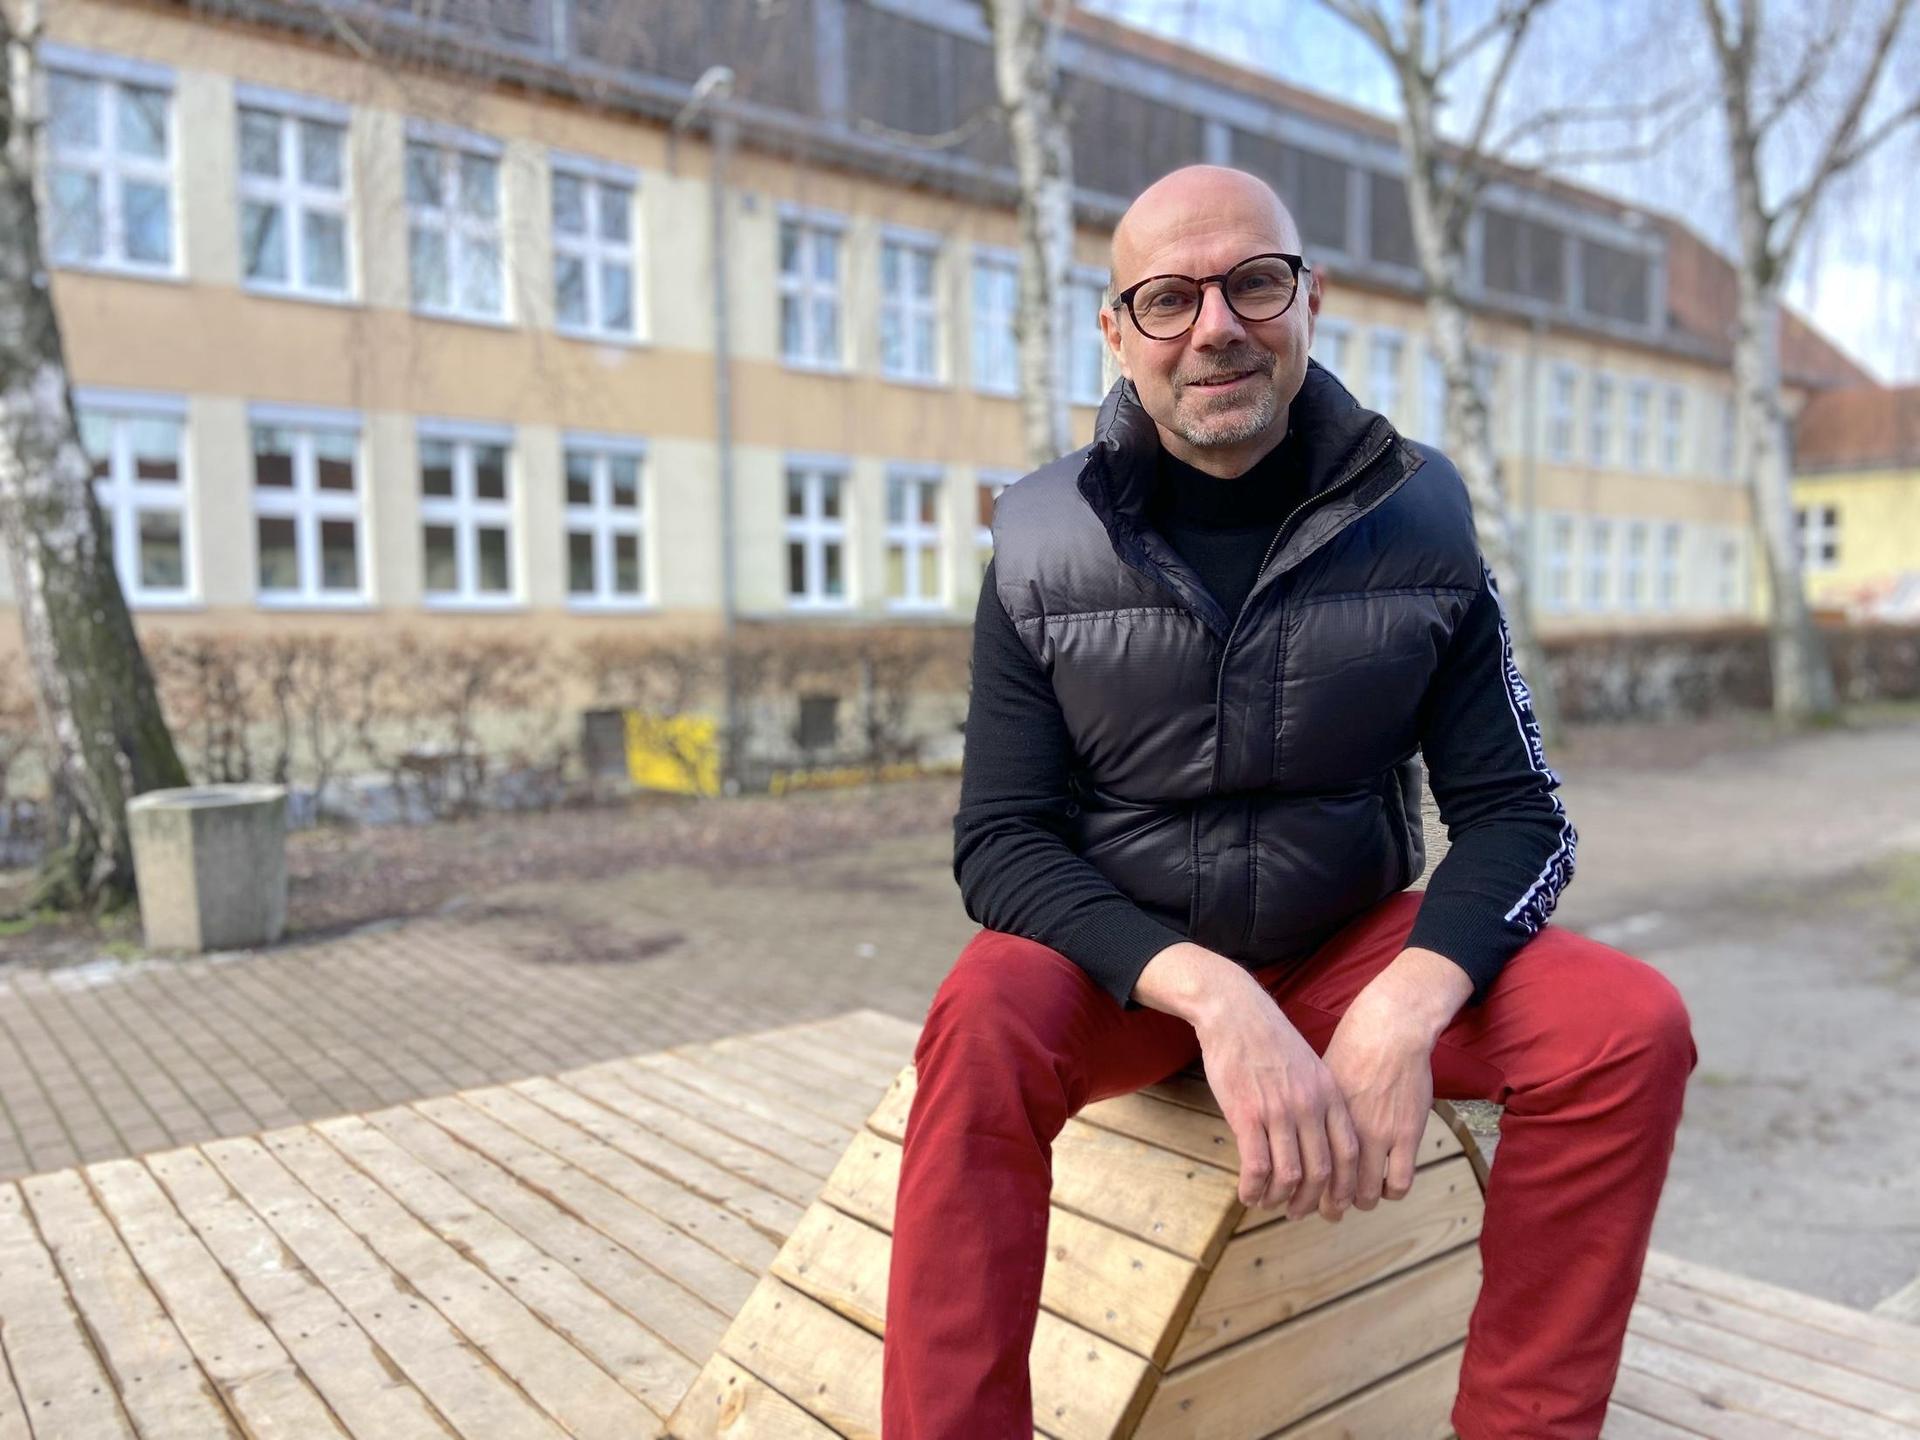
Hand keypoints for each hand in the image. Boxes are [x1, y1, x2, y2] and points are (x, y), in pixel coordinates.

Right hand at [1193, 976, 1358, 1221]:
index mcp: (1329, 1095)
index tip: (1334, 1201)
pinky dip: (1254, 1188)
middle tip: (1298, 1213)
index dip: (1343, 1184)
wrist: (1235, 1012)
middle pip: (1322, 1171)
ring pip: (1289, 1174)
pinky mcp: (1246, 1114)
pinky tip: (1247, 1194)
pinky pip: (1256, 1166)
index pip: (1348, 1152)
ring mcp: (1279, 1111)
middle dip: (1312, 1201)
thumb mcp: (1309, 1066)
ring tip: (1269, 1205)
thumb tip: (1319, 1137)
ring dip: (1280, 1199)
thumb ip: (1319, 1100)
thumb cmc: (1269, 1039)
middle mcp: (1309, 1106)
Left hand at [1317, 986, 1436, 1219]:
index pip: (1303, 1168)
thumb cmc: (1351, 1047)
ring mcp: (1378, 1134)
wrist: (1389, 1029)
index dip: (1299, 1189)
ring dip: (1359, 1202)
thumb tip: (1288, 1126)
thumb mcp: (1317, 1077)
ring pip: (1365, 1193)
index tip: (1299, 1195)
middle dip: (1326, 1205)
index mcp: (1318, 1117)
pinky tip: (1385, 1187)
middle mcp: (1344, 1130)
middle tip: (1326, 1210)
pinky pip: (1399, 1182)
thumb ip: (1307, 1107)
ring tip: (1357, 1200)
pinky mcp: (1407, 1134)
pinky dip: (1390, 1192)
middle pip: (1330, 1188)